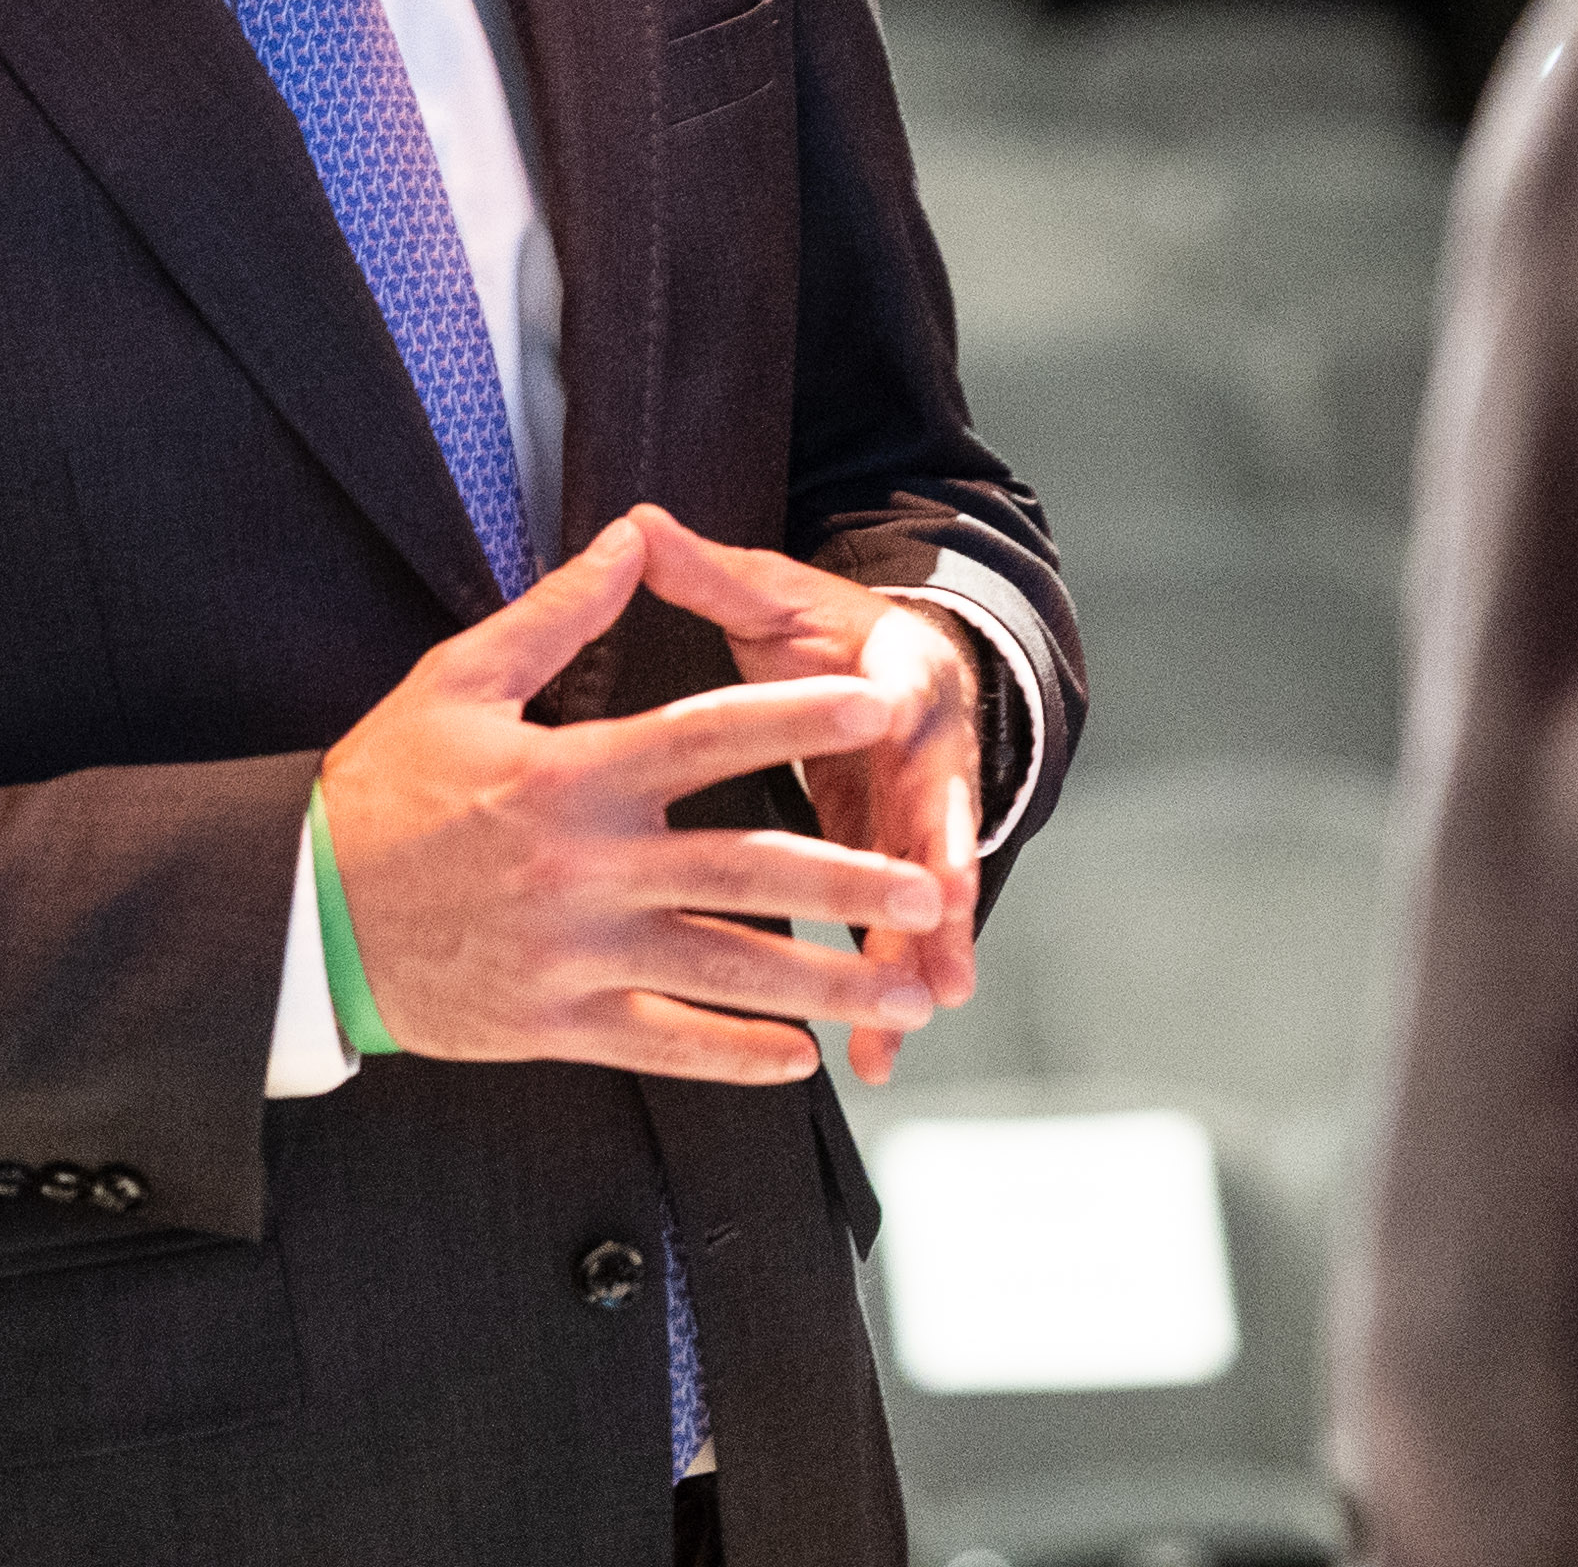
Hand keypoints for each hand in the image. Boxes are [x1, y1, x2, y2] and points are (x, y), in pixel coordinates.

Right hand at [319, 506, 954, 1083]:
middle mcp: (587, 868)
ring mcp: (576, 955)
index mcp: (572, 775)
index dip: (803, 717)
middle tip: (928, 886)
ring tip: (898, 993)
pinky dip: (738, 1056)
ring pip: (725, 971)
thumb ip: (557, 614)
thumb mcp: (458, 680)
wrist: (300, 914)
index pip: (712, 735)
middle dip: (851, 881)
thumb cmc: (380, 789)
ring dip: (823, 983)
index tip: (882, 705)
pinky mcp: (556, 1023)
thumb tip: (630, 536)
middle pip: (746, 869)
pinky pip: (667, 1046)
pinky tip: (800, 1059)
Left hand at [628, 513, 985, 1084]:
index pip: (906, 703)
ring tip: (910, 1017)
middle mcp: (920, 743)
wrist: (894, 661)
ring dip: (919, 952)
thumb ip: (710, 573)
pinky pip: (901, 931)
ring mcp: (919, 811)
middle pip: (937, 813)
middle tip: (933, 925)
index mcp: (892, 668)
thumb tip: (638, 526)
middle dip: (939, 875)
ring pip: (928, 889)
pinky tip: (872, 1050)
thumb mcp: (773, 593)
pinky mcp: (902, 861)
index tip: (907, 778)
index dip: (910, 742)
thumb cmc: (824, 629)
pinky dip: (886, 983)